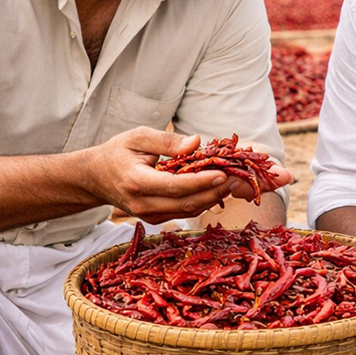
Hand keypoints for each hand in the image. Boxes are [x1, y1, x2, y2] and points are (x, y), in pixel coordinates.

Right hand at [84, 128, 287, 224]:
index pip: (175, 185)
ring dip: (228, 194)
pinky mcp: (162, 217)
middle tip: (256, 177)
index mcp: (137, 183)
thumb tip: (198, 142)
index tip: (224, 173)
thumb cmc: (117, 152)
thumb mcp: (137, 137)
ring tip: (259, 180)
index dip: (201, 181)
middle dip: (227, 188)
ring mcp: (155, 215)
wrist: (96, 178)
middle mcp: (146, 205)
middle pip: (192, 201)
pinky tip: (239, 185)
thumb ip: (166, 141)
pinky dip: (215, 197)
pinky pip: (192, 209)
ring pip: (196, 208)